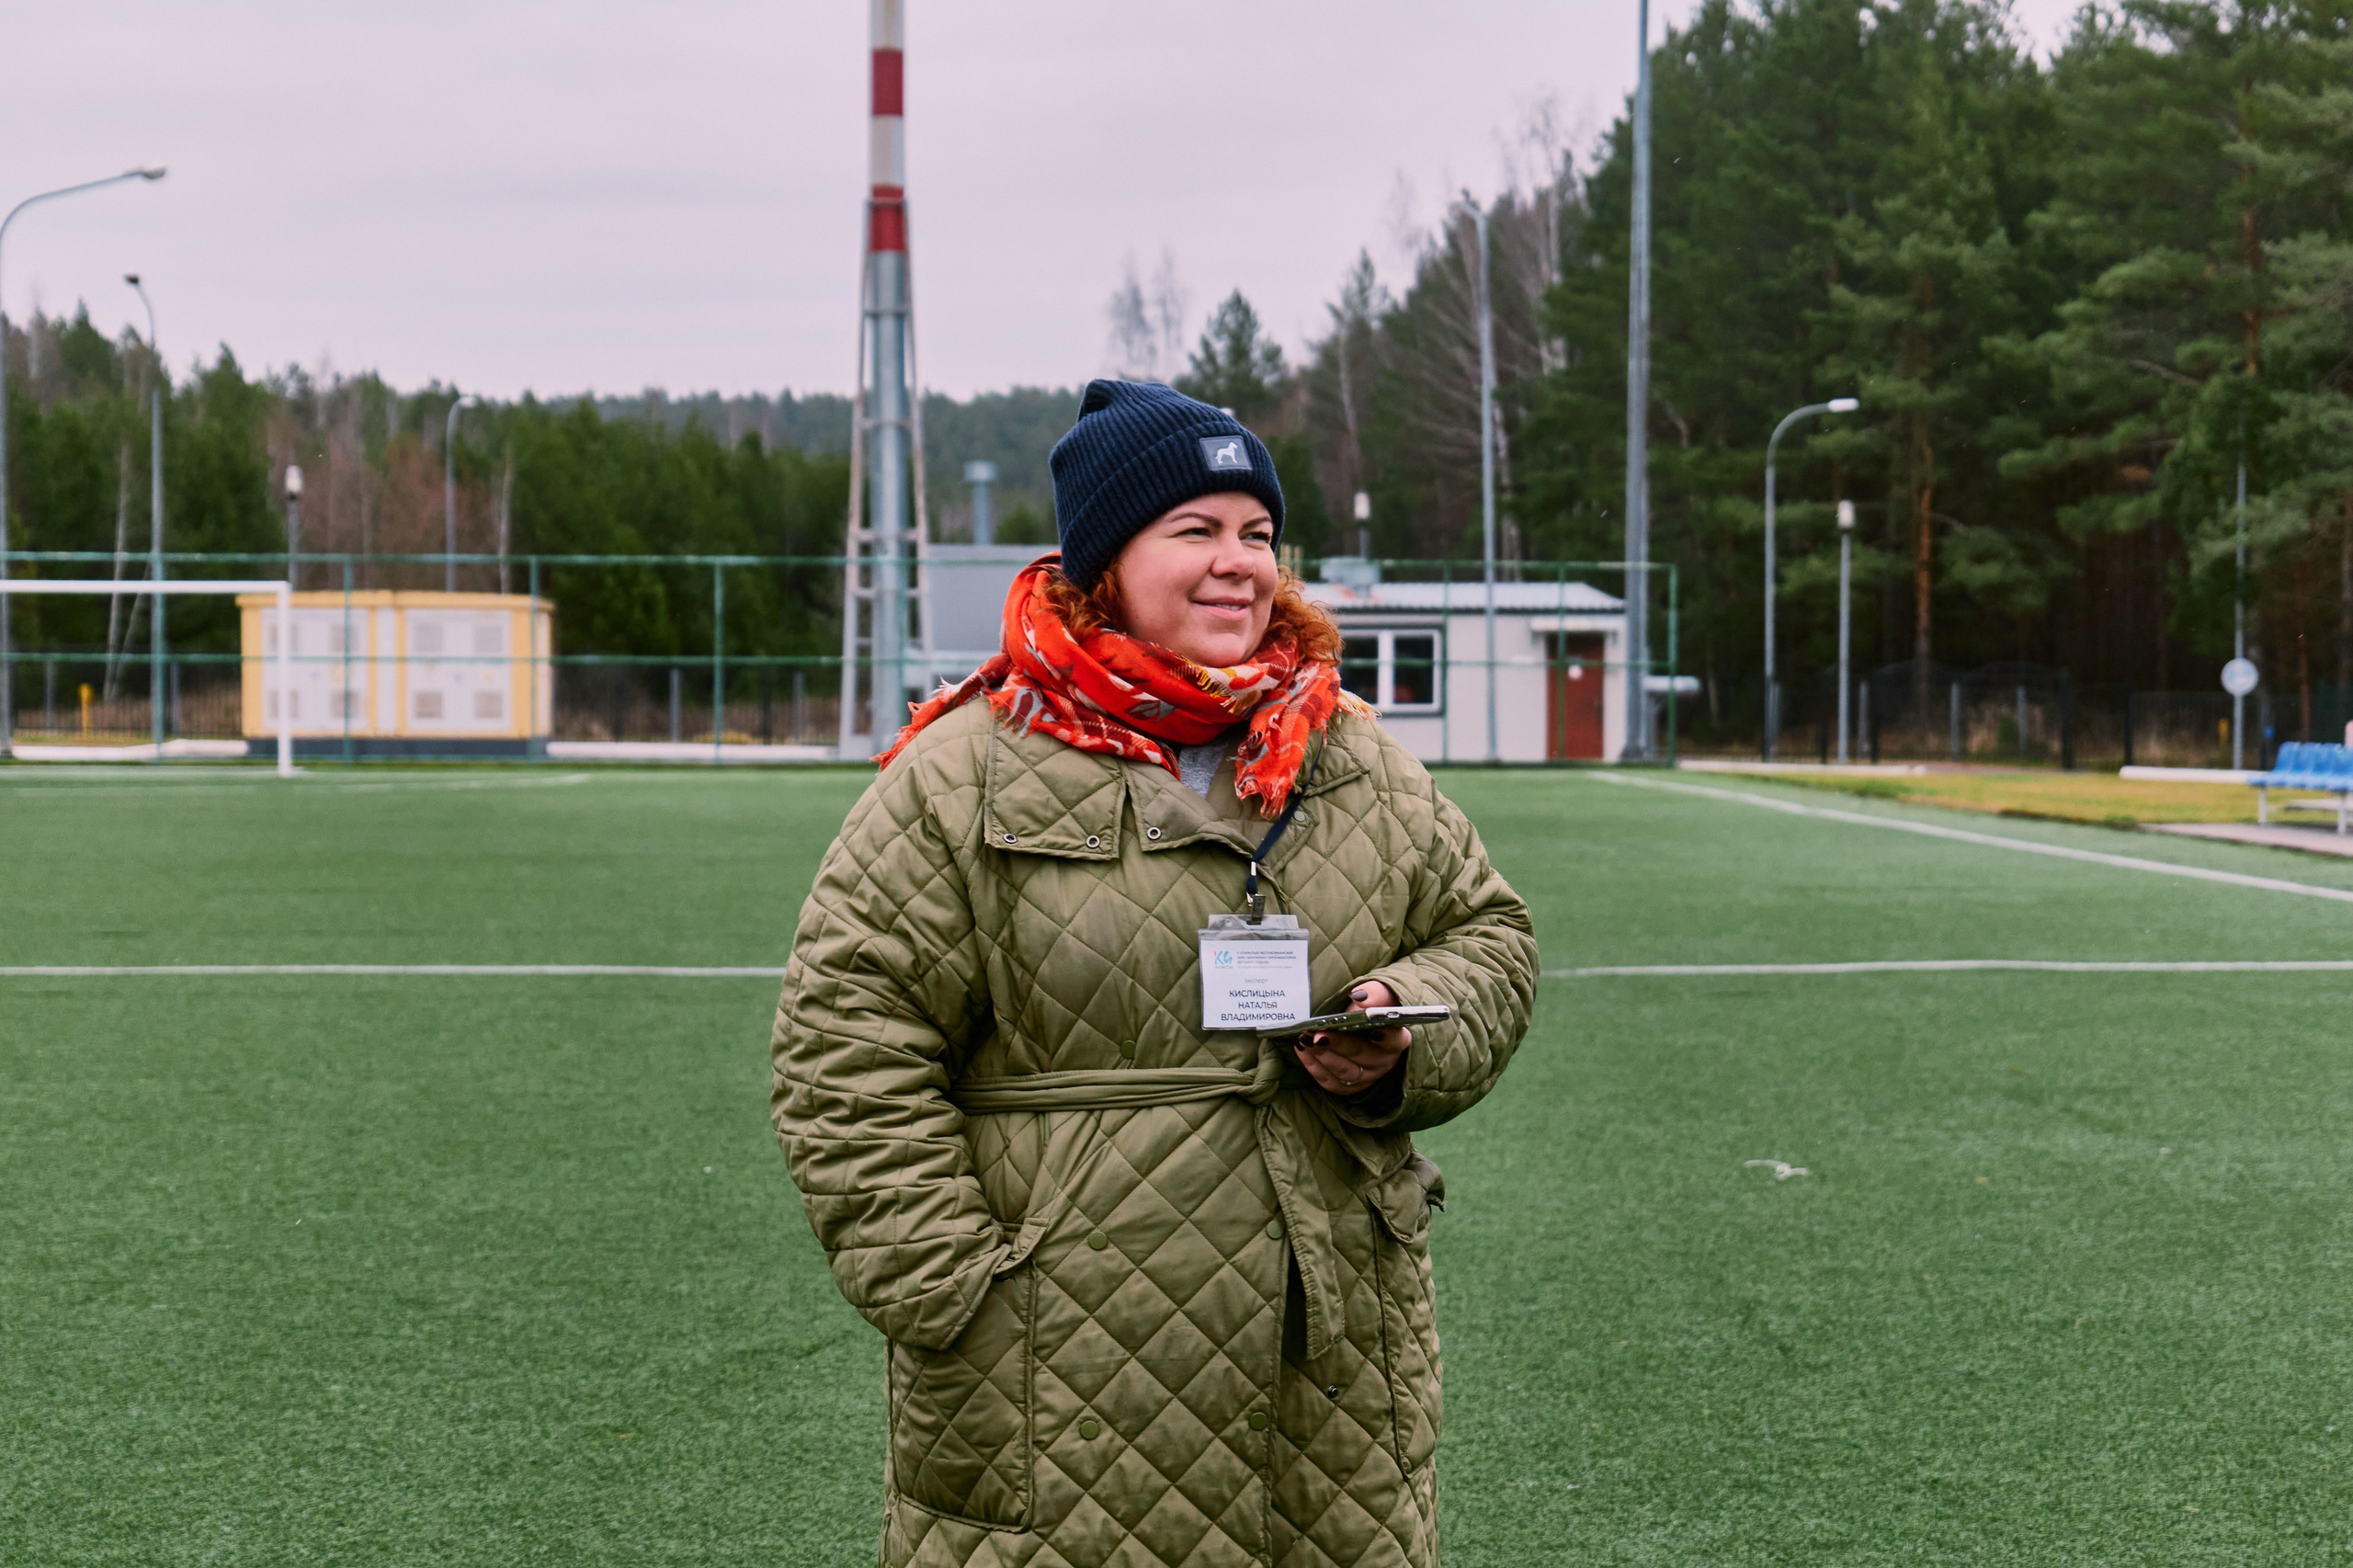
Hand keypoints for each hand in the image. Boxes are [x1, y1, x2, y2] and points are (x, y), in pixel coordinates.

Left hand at [1295, 981, 1408, 1096]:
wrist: (1360, 1024)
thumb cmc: (1371, 1008)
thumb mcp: (1378, 995)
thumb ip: (1374, 993)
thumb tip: (1360, 997)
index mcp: (1396, 1039)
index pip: (1395, 1040)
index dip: (1386, 1037)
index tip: (1373, 1031)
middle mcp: (1384, 1062)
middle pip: (1362, 1055)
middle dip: (1339, 1044)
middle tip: (1318, 1034)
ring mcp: (1367, 1077)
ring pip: (1345, 1072)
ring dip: (1322, 1055)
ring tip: (1305, 1039)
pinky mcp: (1349, 1086)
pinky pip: (1330, 1081)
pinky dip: (1313, 1066)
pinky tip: (1302, 1049)